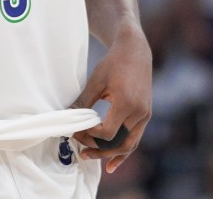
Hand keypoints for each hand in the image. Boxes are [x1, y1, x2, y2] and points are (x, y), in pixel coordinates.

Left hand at [70, 27, 151, 172]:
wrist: (135, 52)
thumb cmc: (113, 63)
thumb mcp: (96, 80)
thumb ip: (83, 101)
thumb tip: (66, 116)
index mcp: (125, 103)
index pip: (107, 132)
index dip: (90, 136)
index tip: (76, 131)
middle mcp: (138, 112)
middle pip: (119, 143)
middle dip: (100, 151)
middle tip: (82, 154)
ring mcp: (145, 115)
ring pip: (130, 144)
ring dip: (113, 155)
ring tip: (96, 161)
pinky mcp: (146, 115)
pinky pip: (136, 138)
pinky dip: (125, 150)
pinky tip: (113, 161)